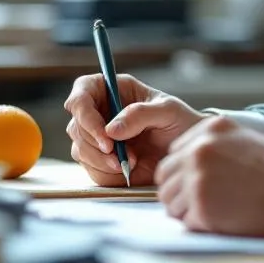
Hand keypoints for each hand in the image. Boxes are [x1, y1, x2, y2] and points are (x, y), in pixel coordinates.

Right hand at [63, 73, 208, 186]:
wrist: (187, 153)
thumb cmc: (181, 122)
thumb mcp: (168, 111)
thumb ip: (141, 114)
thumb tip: (111, 129)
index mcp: (113, 90)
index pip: (81, 92)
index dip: (83, 112)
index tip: (104, 134)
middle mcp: (101, 111)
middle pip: (76, 126)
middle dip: (96, 144)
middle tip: (121, 156)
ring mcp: (99, 137)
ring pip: (80, 150)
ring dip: (102, 161)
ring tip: (133, 162)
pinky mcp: (102, 161)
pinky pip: (91, 170)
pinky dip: (107, 174)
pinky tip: (128, 170)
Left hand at [155, 114, 263, 236]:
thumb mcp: (244, 140)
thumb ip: (214, 146)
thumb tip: (188, 166)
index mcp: (210, 129)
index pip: (174, 154)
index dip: (184, 174)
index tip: (198, 184)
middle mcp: (199, 149)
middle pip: (166, 177)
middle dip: (178, 193)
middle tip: (200, 203)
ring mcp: (198, 177)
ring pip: (170, 201)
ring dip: (186, 210)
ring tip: (214, 212)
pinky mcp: (202, 206)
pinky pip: (185, 220)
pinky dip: (198, 224)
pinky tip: (220, 220)